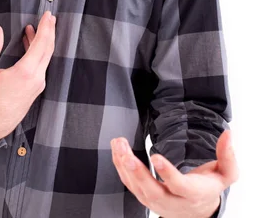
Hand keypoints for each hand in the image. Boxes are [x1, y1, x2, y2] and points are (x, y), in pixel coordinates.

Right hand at [0, 10, 55, 141]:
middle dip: (50, 30)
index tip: (47, 15)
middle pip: (48, 48)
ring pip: (45, 57)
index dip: (45, 27)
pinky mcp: (36, 88)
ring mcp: (38, 84)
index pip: (41, 43)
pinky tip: (30, 43)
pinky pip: (41, 65)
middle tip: (49, 17)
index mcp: (25, 72)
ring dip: (43, 41)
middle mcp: (36, 78)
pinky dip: (38, 52)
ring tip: (38, 27)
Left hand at [111, 130, 237, 217]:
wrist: (197, 210)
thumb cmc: (209, 187)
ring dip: (125, 166)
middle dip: (138, 173)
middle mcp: (173, 202)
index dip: (168, 173)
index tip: (156, 156)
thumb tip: (228, 134)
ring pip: (137, 188)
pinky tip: (117, 150)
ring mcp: (157, 202)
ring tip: (119, 143)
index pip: (179, 186)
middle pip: (153, 191)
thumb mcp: (226, 175)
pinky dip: (121, 167)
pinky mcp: (145, 198)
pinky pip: (130, 185)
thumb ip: (228, 157)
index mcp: (193, 194)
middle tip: (127, 154)